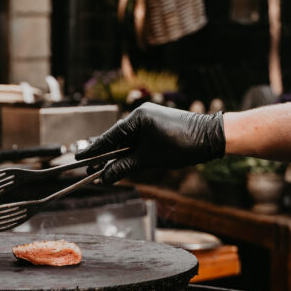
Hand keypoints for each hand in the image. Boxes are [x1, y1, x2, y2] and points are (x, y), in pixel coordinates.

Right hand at [75, 102, 225, 183]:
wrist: (212, 137)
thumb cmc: (182, 144)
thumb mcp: (149, 159)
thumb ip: (124, 166)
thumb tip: (105, 176)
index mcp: (137, 117)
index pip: (109, 136)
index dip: (93, 149)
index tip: (79, 158)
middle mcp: (142, 113)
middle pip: (116, 137)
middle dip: (103, 154)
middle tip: (88, 167)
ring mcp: (150, 117)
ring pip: (127, 138)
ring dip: (117, 154)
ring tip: (104, 167)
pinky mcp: (158, 124)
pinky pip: (138, 137)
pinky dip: (130, 149)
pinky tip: (123, 160)